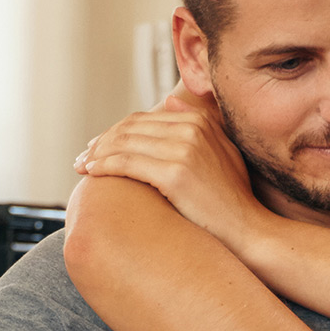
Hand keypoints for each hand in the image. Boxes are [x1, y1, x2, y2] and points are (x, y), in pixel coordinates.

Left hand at [74, 91, 266, 247]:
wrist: (248, 230)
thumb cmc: (232, 199)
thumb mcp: (221, 153)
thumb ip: (198, 124)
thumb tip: (167, 100)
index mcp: (200, 122)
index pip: (143, 118)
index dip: (116, 130)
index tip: (98, 145)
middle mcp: (192, 130)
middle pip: (130, 127)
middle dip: (102, 141)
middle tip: (84, 155)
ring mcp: (184, 150)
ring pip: (124, 143)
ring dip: (96, 153)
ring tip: (82, 166)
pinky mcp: (175, 173)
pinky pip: (126, 163)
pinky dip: (103, 166)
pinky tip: (91, 174)